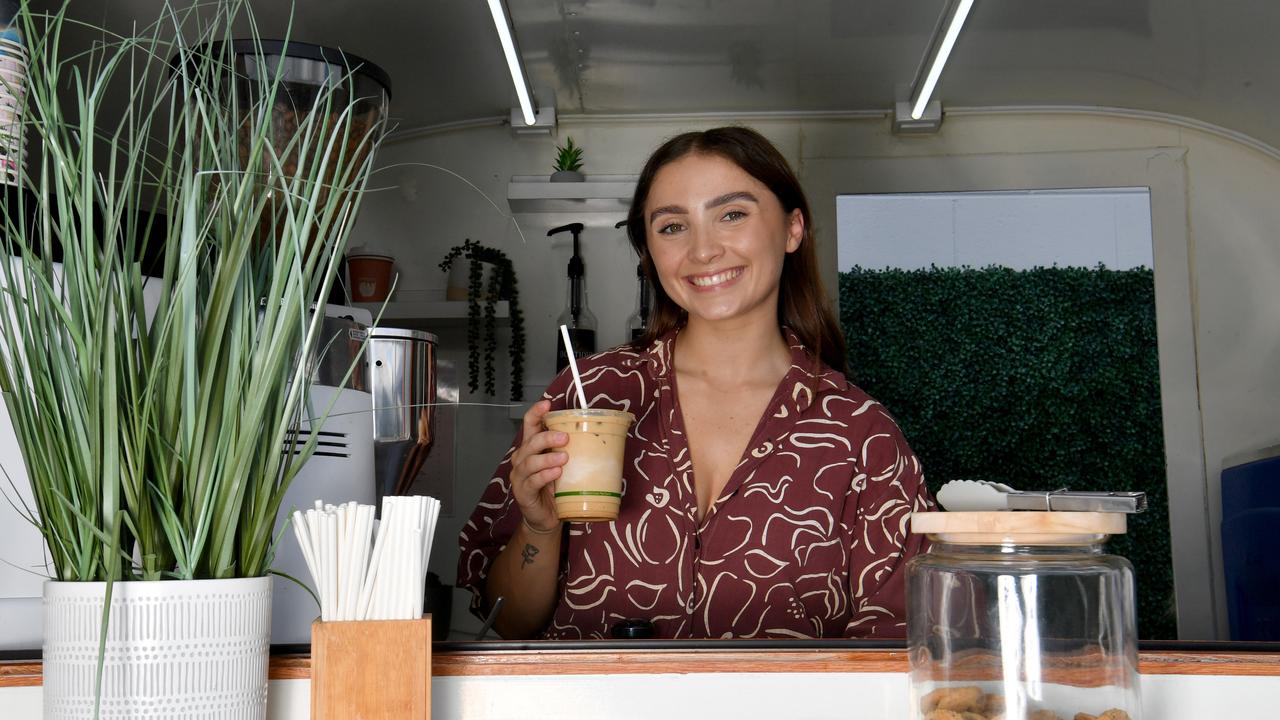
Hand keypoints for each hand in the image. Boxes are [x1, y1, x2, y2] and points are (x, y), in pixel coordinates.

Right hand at [509, 400, 567, 533]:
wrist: (546, 517)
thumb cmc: (555, 488)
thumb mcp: (563, 465)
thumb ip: (570, 450)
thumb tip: (596, 434)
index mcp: (532, 448)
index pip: (529, 425)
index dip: (536, 413)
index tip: (547, 404)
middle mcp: (522, 459)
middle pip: (530, 442)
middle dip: (547, 437)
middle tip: (565, 437)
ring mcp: (520, 476)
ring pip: (530, 461)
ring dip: (548, 458)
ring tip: (564, 458)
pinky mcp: (522, 492)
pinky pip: (532, 481)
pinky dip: (544, 475)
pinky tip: (556, 473)